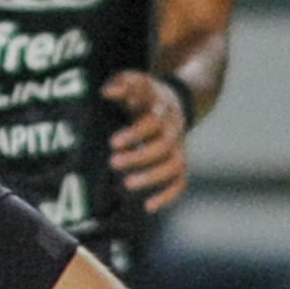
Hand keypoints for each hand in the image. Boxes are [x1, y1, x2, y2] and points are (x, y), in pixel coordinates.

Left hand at [104, 69, 193, 210]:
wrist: (175, 102)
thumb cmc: (145, 95)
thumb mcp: (135, 82)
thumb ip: (122, 84)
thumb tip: (108, 92)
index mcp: (162, 109)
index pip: (153, 122)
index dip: (135, 134)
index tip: (113, 143)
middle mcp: (174, 129)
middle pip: (163, 146)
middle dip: (139, 157)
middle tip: (113, 162)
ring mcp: (180, 147)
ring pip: (174, 165)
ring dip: (152, 176)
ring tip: (127, 183)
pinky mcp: (180, 162)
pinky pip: (181, 182)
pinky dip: (168, 195)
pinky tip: (148, 206)